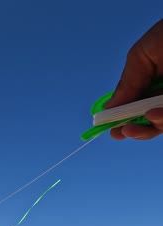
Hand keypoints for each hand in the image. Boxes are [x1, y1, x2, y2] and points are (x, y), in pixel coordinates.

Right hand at [105, 19, 162, 139]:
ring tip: (148, 117)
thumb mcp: (140, 56)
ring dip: (152, 126)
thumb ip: (127, 82)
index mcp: (151, 84)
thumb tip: (109, 107)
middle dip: (137, 130)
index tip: (112, 131)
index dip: (124, 121)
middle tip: (123, 132)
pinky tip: (154, 114)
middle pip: (151, 121)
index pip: (136, 109)